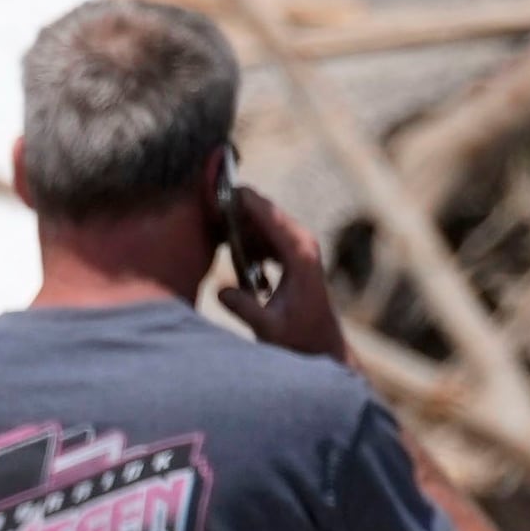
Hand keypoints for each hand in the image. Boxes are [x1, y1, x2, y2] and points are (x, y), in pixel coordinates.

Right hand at [220, 186, 346, 360]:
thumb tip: (220, 291)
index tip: (227, 188)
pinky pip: (266, 233)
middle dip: (239, 206)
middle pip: (268, 213)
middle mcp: (303, 244)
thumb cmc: (297, 337)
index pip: (272, 218)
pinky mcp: (293, 253)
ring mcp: (300, 246)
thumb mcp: (269, 328)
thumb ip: (245, 309)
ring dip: (240, 220)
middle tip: (209, 202)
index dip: (249, 202)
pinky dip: (247, 234)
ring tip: (212, 220)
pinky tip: (229, 243)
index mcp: (300, 255)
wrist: (319, 342)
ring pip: (265, 221)